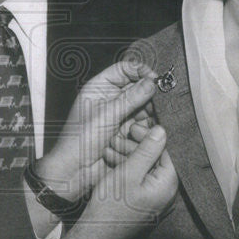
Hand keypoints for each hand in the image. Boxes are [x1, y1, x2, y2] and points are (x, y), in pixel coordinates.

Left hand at [32, 59, 157, 202]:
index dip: (140, 71)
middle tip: (162, 100)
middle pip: (136, 87)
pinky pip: (142, 122)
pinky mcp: (126, 130)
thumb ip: (131, 98)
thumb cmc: (80, 139)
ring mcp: (119, 114)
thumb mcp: (107, 115)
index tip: (155, 79)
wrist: (76, 169)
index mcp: (99, 87)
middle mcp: (110, 98)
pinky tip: (151, 129)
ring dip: (150, 110)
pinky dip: (148, 124)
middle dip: (149, 93)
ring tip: (156, 117)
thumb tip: (151, 83)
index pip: (124, 69)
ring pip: (142, 105)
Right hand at [60, 124, 177, 238]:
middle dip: (136, 146)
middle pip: (157, 161)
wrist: (96, 236)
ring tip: (110, 150)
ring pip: (146, 170)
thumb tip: (162, 130)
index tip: (133, 128)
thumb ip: (147, 151)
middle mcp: (167, 194)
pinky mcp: (145, 205)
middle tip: (118, 139)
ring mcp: (156, 201)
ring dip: (129, 157)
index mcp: (168, 186)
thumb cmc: (111, 206)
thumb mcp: (128, 172)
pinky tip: (112, 163)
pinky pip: (141, 182)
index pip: (166, 152)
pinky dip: (128, 171)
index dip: (150, 136)